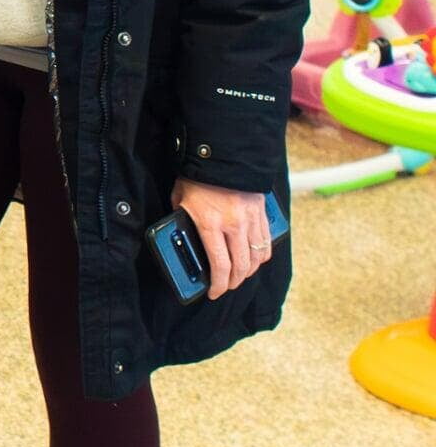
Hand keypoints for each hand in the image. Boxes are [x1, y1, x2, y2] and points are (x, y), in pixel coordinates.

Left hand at [170, 179, 273, 299]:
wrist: (221, 153)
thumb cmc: (196, 177)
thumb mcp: (180, 199)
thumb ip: (182, 220)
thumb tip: (182, 235)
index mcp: (210, 224)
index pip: (219, 265)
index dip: (218, 285)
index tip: (213, 293)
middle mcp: (234, 226)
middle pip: (241, 267)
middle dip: (233, 282)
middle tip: (225, 286)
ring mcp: (251, 220)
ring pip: (256, 258)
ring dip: (248, 272)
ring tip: (239, 276)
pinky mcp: (262, 214)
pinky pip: (266, 243)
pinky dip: (261, 255)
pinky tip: (253, 258)